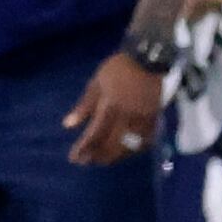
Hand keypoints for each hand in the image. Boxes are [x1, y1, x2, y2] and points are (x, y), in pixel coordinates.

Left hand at [65, 52, 163, 166]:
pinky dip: (132, 150)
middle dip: (98, 156)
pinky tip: (124, 152)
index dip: (84, 149)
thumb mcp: (96, 83)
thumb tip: (67, 125)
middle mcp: (127, 117)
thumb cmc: (118, 69)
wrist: (149, 59)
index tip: (74, 158)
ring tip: (102, 160)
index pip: (95, 134)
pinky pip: (143, 142)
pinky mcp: (154, 120)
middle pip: (112, 145)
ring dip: (114, 156)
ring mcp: (142, 120)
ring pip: (128, 147)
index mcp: (110, 107)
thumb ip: (83, 106)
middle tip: (87, 162)